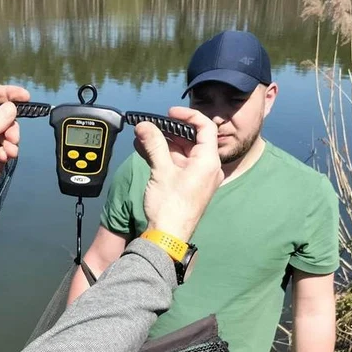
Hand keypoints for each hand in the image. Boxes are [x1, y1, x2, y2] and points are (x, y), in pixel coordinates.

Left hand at [0, 85, 29, 216]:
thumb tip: (12, 107)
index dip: (10, 94)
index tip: (26, 97)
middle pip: (7, 114)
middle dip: (12, 126)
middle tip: (11, 138)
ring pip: (11, 132)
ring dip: (12, 141)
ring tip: (7, 152)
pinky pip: (11, 148)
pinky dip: (10, 152)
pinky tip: (3, 159)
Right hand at [133, 107, 222, 242]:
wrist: (168, 237)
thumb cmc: (170, 208)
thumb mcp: (161, 171)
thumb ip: (154, 144)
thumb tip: (144, 126)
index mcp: (208, 161)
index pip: (205, 127)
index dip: (188, 115)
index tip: (170, 113)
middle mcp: (208, 169)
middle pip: (192, 140)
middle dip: (170, 131)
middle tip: (152, 126)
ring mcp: (199, 178)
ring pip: (183, 153)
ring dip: (164, 144)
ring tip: (143, 137)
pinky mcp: (190, 187)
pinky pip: (179, 165)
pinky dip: (165, 157)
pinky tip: (146, 151)